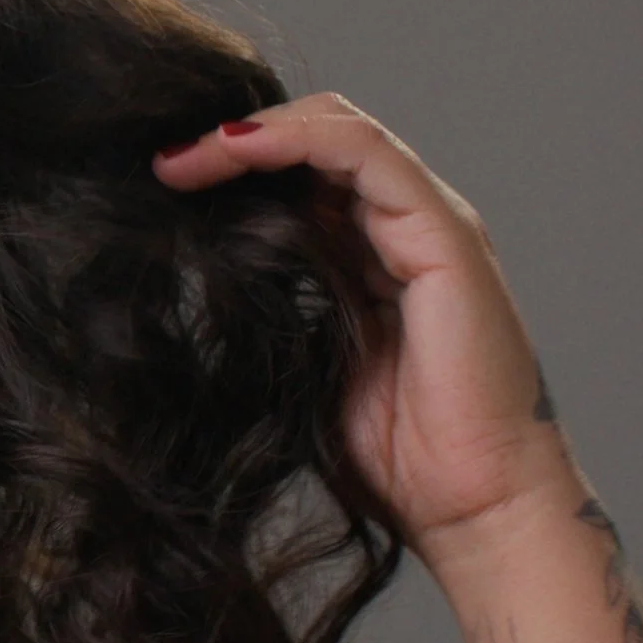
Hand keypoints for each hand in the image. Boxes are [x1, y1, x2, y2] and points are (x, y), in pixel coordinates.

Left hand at [151, 92, 581, 569]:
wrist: (477, 510)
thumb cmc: (401, 455)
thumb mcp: (307, 361)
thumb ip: (277, 306)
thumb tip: (203, 274)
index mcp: (377, 254)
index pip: (306, 175)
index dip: (236, 166)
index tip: (164, 185)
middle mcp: (409, 228)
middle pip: (319, 141)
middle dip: (236, 143)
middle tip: (165, 166)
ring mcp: (433, 226)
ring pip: (341, 132)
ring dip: (255, 134)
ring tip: (186, 158)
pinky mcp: (448, 238)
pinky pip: (368, 156)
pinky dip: (300, 139)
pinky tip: (240, 149)